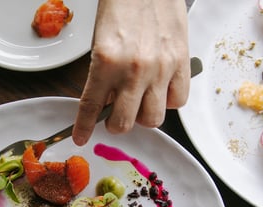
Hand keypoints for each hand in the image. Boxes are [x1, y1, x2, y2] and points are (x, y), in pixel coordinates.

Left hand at [72, 0, 189, 144]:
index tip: (80, 138)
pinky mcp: (181, 63)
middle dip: (116, 125)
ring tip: (140, 103)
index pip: (91, 107)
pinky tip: (161, 89)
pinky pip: (178, 101)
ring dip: (143, 117)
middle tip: (115, 117)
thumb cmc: (122, 8)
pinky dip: (168, 101)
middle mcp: (133, 69)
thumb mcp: (100, 43)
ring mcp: (160, 68)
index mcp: (105, 61)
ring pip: (152, 119)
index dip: (83, 127)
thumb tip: (105, 106)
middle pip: (124, 123)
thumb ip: (102, 77)